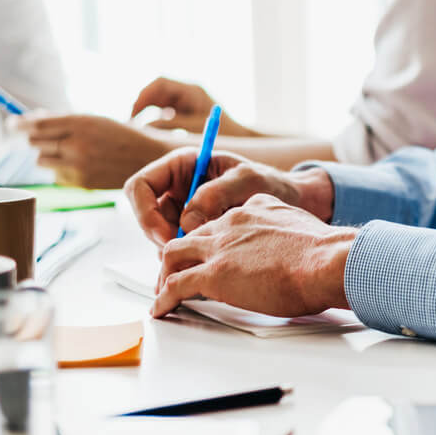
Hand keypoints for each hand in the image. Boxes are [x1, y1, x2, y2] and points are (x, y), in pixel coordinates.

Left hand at [17, 114, 170, 189]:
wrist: (148, 157)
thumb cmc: (119, 134)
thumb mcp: (93, 120)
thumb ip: (63, 120)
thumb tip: (31, 119)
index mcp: (80, 123)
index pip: (37, 124)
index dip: (20, 124)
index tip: (12, 123)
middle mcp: (77, 144)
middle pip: (35, 142)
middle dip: (33, 138)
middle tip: (37, 135)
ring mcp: (78, 166)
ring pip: (41, 160)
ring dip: (46, 154)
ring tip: (63, 150)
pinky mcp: (81, 183)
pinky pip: (56, 176)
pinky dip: (60, 170)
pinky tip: (77, 165)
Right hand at [124, 150, 334, 244]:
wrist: (295, 204)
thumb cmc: (273, 184)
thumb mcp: (248, 181)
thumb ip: (217, 195)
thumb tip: (188, 221)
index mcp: (183, 165)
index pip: (141, 186)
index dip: (145, 213)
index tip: (168, 237)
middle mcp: (179, 189)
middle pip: (146, 217)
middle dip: (160, 240)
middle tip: (183, 260)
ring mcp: (185, 212)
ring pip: (160, 237)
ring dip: (174, 254)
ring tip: (203, 264)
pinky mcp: (196, 234)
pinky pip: (180, 250)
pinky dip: (188, 262)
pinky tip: (209, 269)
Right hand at [130, 77, 255, 135]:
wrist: (242, 140)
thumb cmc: (224, 133)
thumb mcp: (194, 128)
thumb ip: (170, 125)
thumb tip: (145, 127)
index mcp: (191, 91)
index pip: (160, 84)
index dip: (144, 97)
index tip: (134, 115)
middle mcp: (186, 93)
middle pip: (155, 92)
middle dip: (141, 106)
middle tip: (131, 125)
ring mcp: (185, 103)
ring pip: (157, 103)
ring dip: (146, 114)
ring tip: (138, 132)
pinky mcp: (185, 114)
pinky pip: (163, 114)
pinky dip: (154, 122)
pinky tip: (150, 136)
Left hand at [152, 195, 355, 317]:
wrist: (327, 261)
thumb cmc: (326, 254)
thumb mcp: (302, 230)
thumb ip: (287, 236)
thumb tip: (294, 256)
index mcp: (254, 209)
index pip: (220, 223)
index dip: (210, 241)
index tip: (209, 255)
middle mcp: (231, 222)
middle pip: (191, 236)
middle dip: (180, 256)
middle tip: (176, 273)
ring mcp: (220, 247)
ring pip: (174, 255)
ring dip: (165, 275)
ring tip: (162, 292)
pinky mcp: (214, 274)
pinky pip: (176, 285)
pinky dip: (163, 298)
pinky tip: (160, 309)